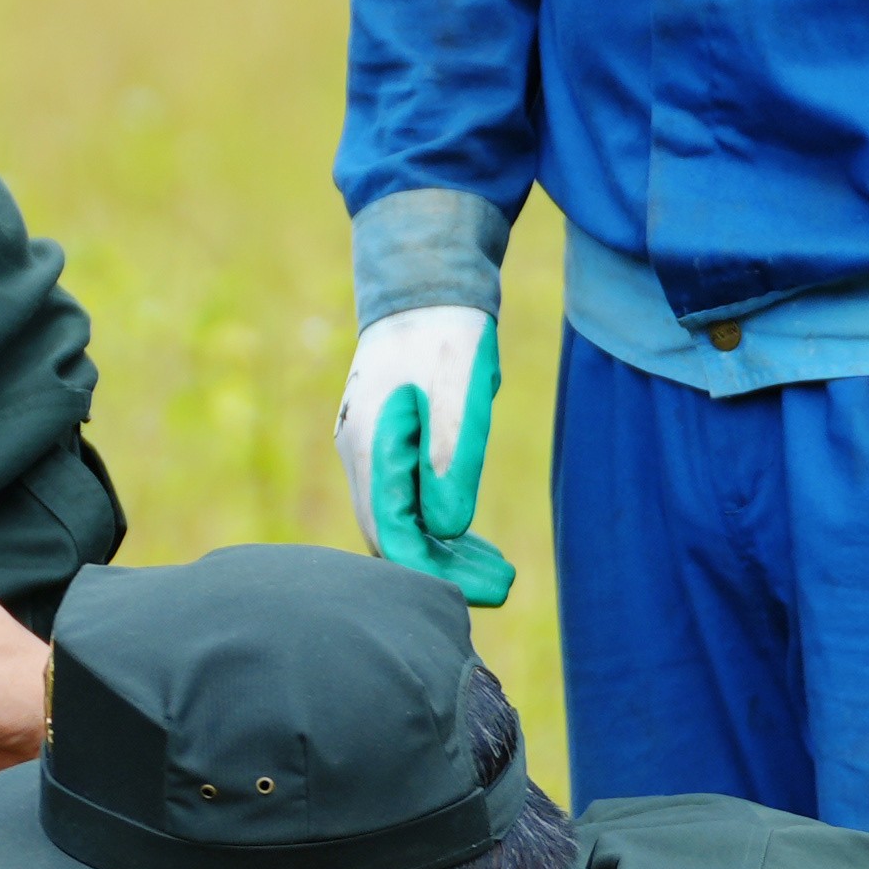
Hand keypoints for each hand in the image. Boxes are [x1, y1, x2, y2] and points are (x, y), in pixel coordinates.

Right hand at [333, 306, 514, 606]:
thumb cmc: (445, 328)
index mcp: (372, 445)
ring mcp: (372, 450)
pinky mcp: (390, 444)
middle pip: (395, 537)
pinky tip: (474, 539)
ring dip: (446, 550)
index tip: (493, 589)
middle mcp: (362, 455)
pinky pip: (408, 500)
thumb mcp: (458, 387)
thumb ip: (451, 456)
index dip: (440, 573)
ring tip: (499, 570)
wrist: (424, 279)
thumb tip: (450, 526)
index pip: (393, 537)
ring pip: (401, 520)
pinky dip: (441, 524)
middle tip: (506, 587)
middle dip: (446, 571)